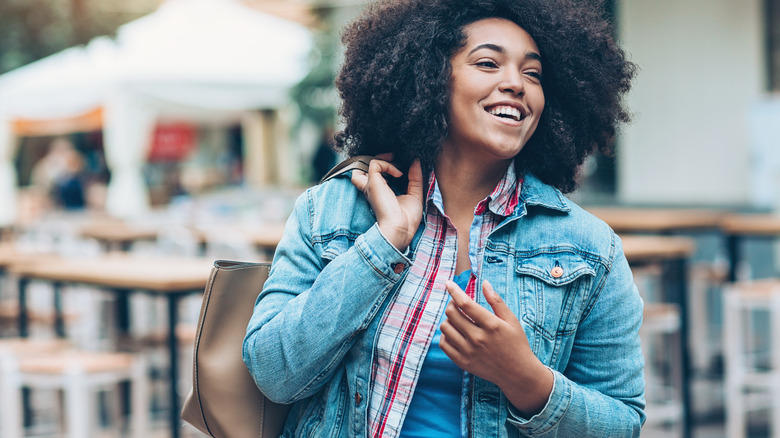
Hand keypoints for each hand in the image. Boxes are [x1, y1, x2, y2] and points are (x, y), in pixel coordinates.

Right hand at [351, 157, 422, 251]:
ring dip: (384, 159)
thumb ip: (415, 177)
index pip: (378, 174)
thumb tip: (416, 161)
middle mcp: (374, 188)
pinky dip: (388, 165)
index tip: (404, 167)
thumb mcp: (415, 194)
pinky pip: (375, 164)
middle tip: (398, 160)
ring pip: (369, 163)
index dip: (389, 166)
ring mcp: (372, 185)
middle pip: (368, 167)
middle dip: (383, 159)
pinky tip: (399, 174)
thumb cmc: (407, 219)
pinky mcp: (372, 183)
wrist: (401, 229)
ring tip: (397, 163)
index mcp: (382, 192)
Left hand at [440, 280, 552, 416]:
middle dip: (452, 304)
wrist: (517, 373)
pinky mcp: (463, 362)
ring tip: (458, 319)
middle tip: (458, 304)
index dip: (454, 291)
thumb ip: (496, 301)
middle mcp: (478, 338)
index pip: (465, 304)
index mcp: (491, 325)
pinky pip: (444, 344)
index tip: (448, 283)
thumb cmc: (516, 344)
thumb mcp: (511, 320)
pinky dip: (445, 335)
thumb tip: (484, 283)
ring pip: (445, 328)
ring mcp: (469, 352)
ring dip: (448, 319)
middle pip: (452, 314)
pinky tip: (454, 332)